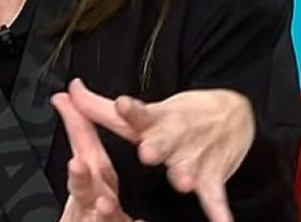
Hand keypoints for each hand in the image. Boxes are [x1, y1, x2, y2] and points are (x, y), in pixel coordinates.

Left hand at [65, 79, 255, 221]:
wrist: (232, 113)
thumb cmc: (176, 117)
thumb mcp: (140, 111)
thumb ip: (99, 108)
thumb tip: (68, 91)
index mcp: (151, 122)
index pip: (137, 115)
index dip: (130, 111)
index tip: (123, 105)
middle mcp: (171, 140)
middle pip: (162, 143)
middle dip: (156, 148)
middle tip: (148, 152)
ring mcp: (192, 159)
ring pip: (186, 169)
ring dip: (185, 176)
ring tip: (183, 182)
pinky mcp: (211, 178)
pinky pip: (214, 198)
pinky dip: (219, 212)